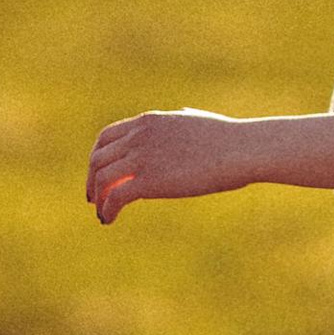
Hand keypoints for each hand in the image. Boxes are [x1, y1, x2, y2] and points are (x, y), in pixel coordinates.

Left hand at [87, 109, 258, 223]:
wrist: (241, 150)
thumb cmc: (228, 138)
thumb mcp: (198, 120)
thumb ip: (182, 119)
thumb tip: (183, 114)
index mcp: (148, 121)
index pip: (106, 137)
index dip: (98, 158)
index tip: (100, 175)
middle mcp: (139, 136)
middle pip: (98, 159)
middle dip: (93, 180)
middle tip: (94, 198)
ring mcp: (142, 157)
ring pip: (102, 179)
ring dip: (98, 199)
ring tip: (103, 213)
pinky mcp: (149, 181)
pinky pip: (115, 197)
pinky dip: (107, 210)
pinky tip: (109, 219)